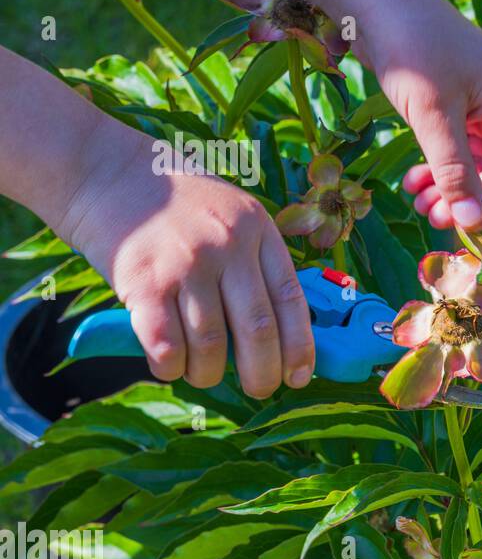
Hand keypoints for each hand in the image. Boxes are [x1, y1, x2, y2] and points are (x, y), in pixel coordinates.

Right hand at [57, 141, 313, 398]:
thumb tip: (278, 329)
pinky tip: (170, 366)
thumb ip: (254, 260)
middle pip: (257, 329)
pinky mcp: (143, 281)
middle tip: (259, 389)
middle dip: (262, 373)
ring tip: (203, 373)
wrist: (104, 169)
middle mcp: (228, 246)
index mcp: (258, 230)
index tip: (300, 376)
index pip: (290, 300)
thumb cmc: (174, 201)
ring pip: (212, 344)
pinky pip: (166, 344)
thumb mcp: (231, 214)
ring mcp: (186, 263)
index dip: (300, 345)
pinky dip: (171, 366)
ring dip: (210, 373)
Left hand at [356, 0, 481, 230]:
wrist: (377, 0)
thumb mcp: (433, 116)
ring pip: (477, 167)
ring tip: (420, 202)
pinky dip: (439, 170)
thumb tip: (470, 221)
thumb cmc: (412, 48)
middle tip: (433, 218)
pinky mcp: (458, 108)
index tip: (464, 229)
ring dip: (451, 190)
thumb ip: (454, 171)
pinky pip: (458, 152)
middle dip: (469, 200)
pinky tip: (414, 181)